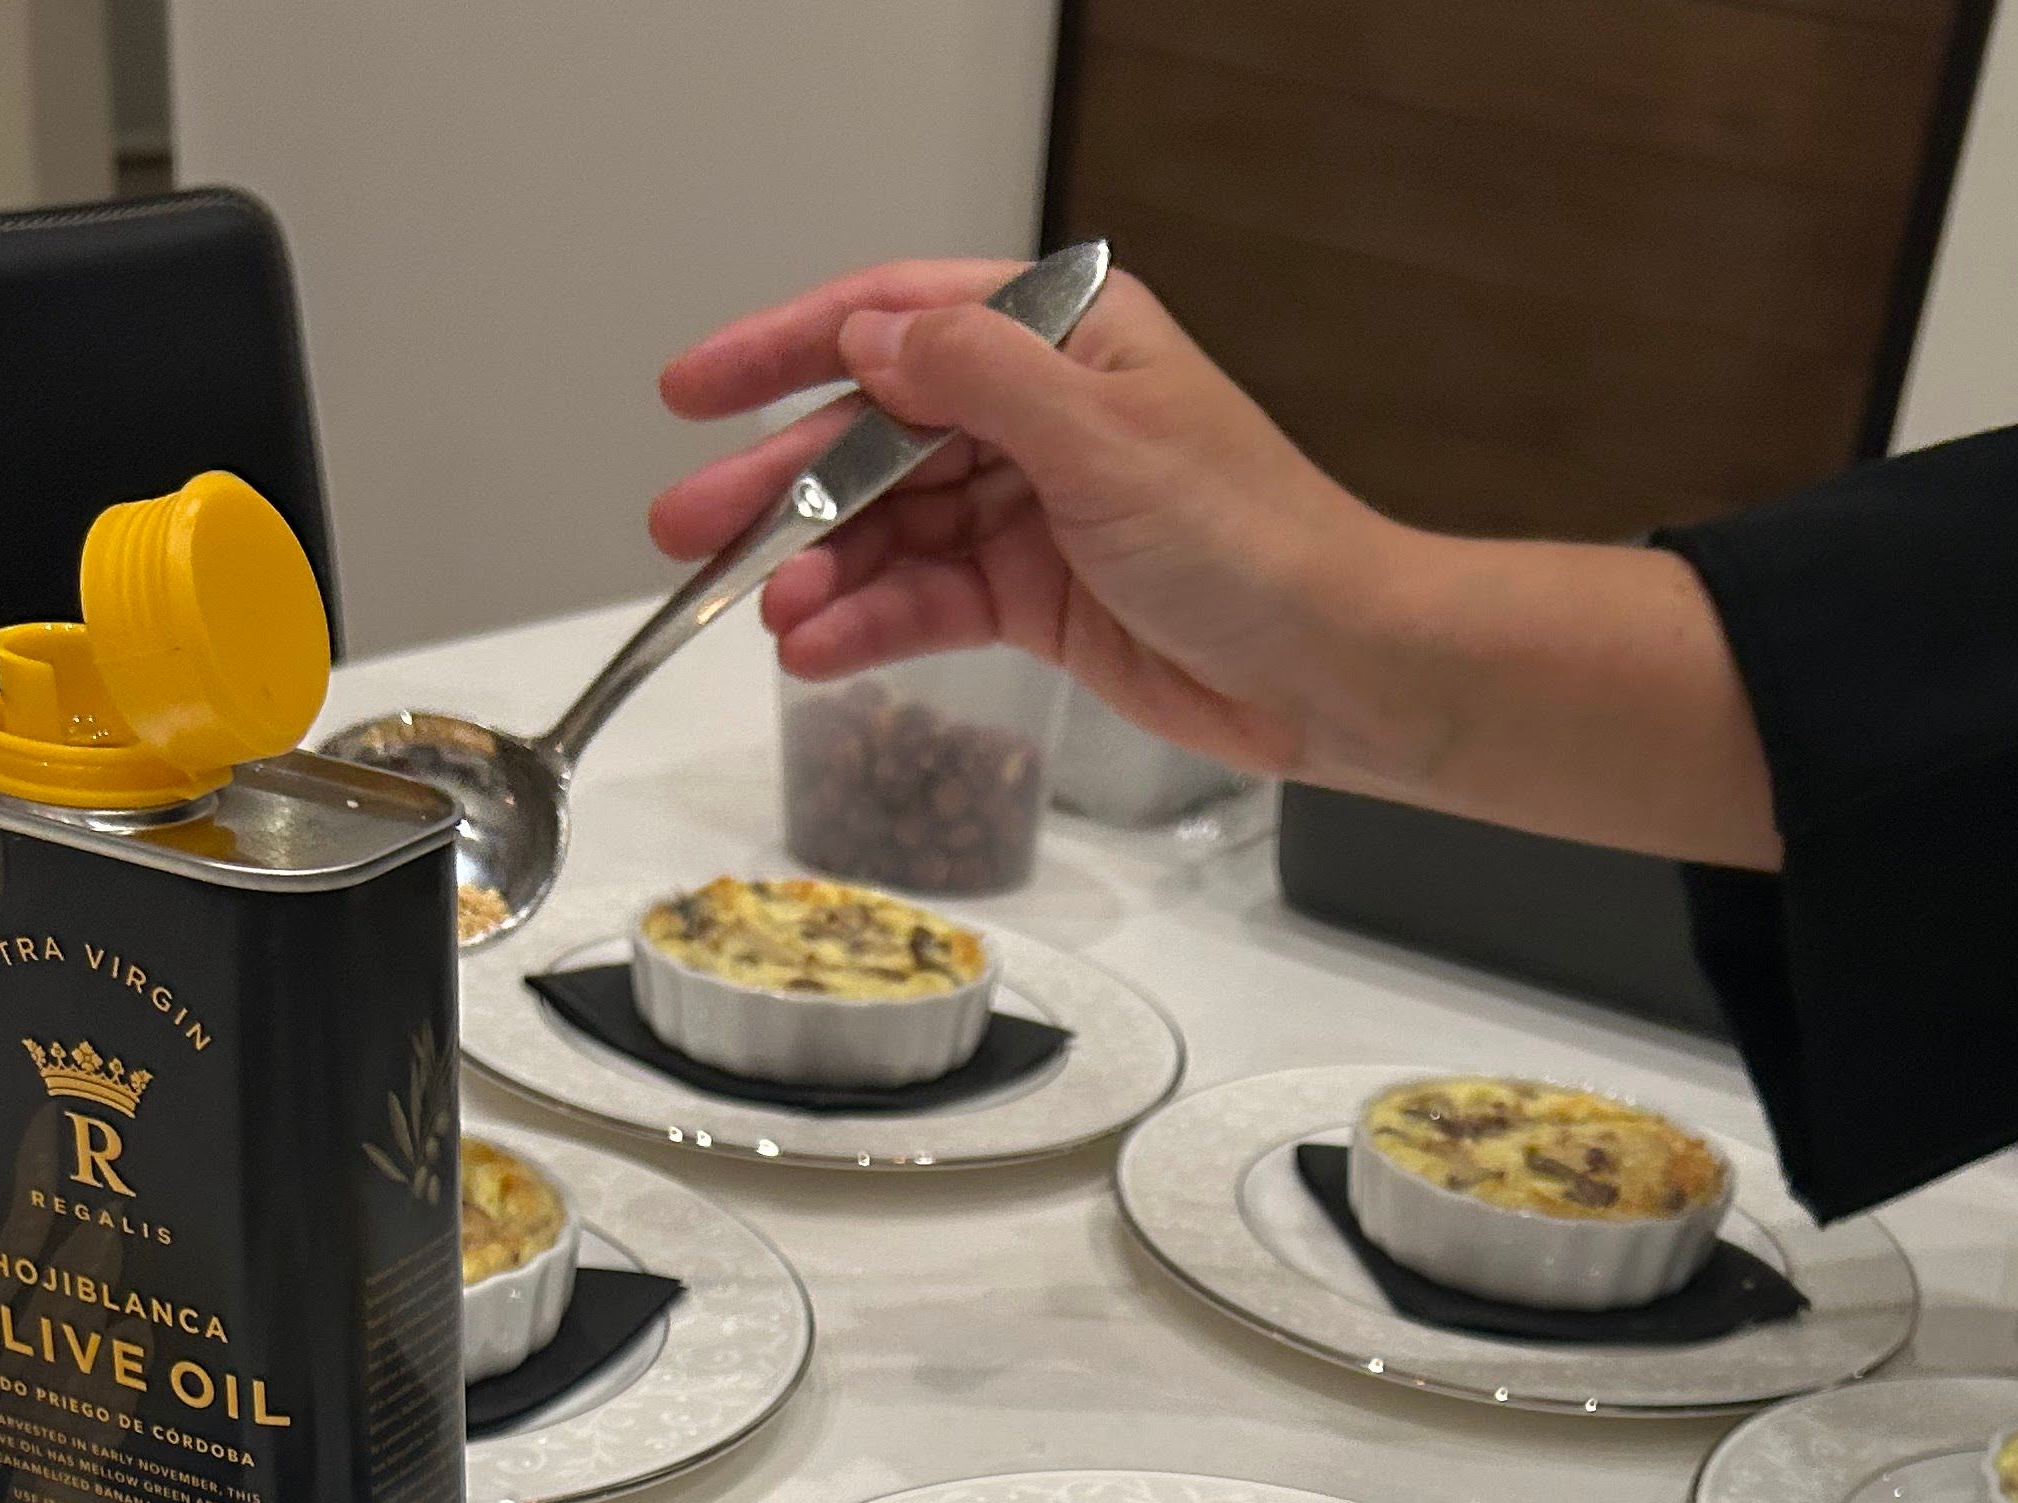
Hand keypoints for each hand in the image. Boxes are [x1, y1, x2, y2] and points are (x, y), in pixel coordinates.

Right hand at [652, 257, 1386, 779]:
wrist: (1332, 667)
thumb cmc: (1251, 540)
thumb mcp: (1103, 438)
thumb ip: (976, 380)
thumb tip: (870, 341)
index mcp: (1062, 334)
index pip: (896, 319)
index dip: (788, 351)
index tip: (698, 390)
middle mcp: (1038, 411)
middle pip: (876, 435)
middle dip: (781, 486)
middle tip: (685, 532)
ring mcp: (1031, 507)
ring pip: (892, 528)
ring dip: (820, 571)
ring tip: (756, 613)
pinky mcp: (1035, 597)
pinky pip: (928, 601)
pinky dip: (870, 624)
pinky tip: (815, 648)